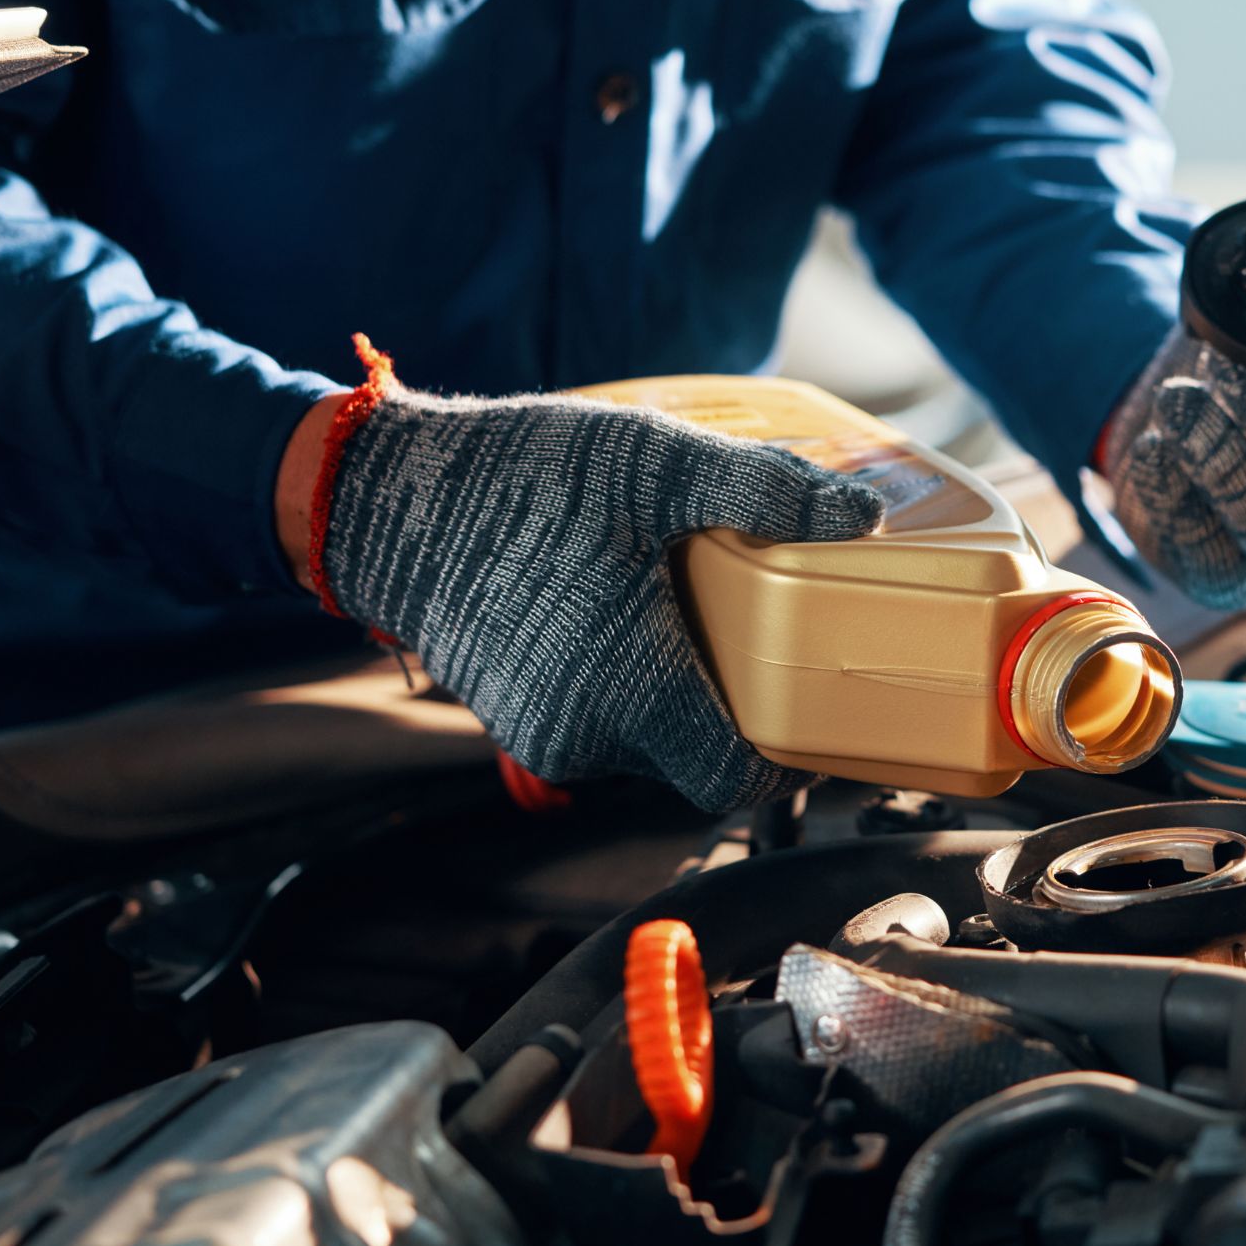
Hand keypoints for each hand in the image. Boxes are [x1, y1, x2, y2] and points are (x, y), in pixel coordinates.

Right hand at [282, 354, 883, 810]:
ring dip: (675, 686)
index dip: (784, 759)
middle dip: (734, 706)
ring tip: (693, 608)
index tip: (812, 710)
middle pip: (695, 755)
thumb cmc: (520, 480)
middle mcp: (584, 734)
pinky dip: (621, 678)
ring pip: (643, 736)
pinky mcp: (509, 711)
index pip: (733, 781)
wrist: (383, 498)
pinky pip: (593, 715)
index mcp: (632, 694)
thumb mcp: (657, 465)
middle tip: (764, 634)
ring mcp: (538, 730)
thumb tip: (862, 516)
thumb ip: (765, 491)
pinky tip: (628, 607)